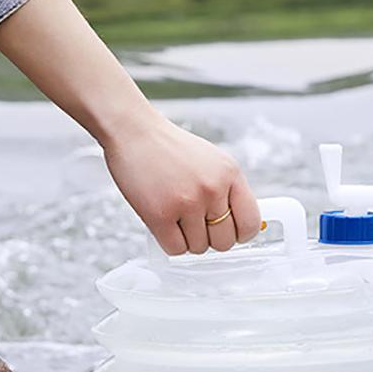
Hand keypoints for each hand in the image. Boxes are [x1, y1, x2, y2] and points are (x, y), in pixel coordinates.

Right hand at [0, 0, 259, 253]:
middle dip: (207, 238)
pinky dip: (164, 241)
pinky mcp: (159, 214)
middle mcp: (213, 186)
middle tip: (189, 219)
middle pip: (224, 243)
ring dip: (182, 238)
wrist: (122, 121)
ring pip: (197, 250)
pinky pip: (173, 250)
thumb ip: (225, 187)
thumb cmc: (163, 142)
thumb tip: (245, 225)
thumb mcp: (205, 157)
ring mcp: (188, 201)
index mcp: (229, 171)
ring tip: (169, 212)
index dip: (235, 231)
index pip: (250, 224)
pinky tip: (155, 218)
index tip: (222, 227)